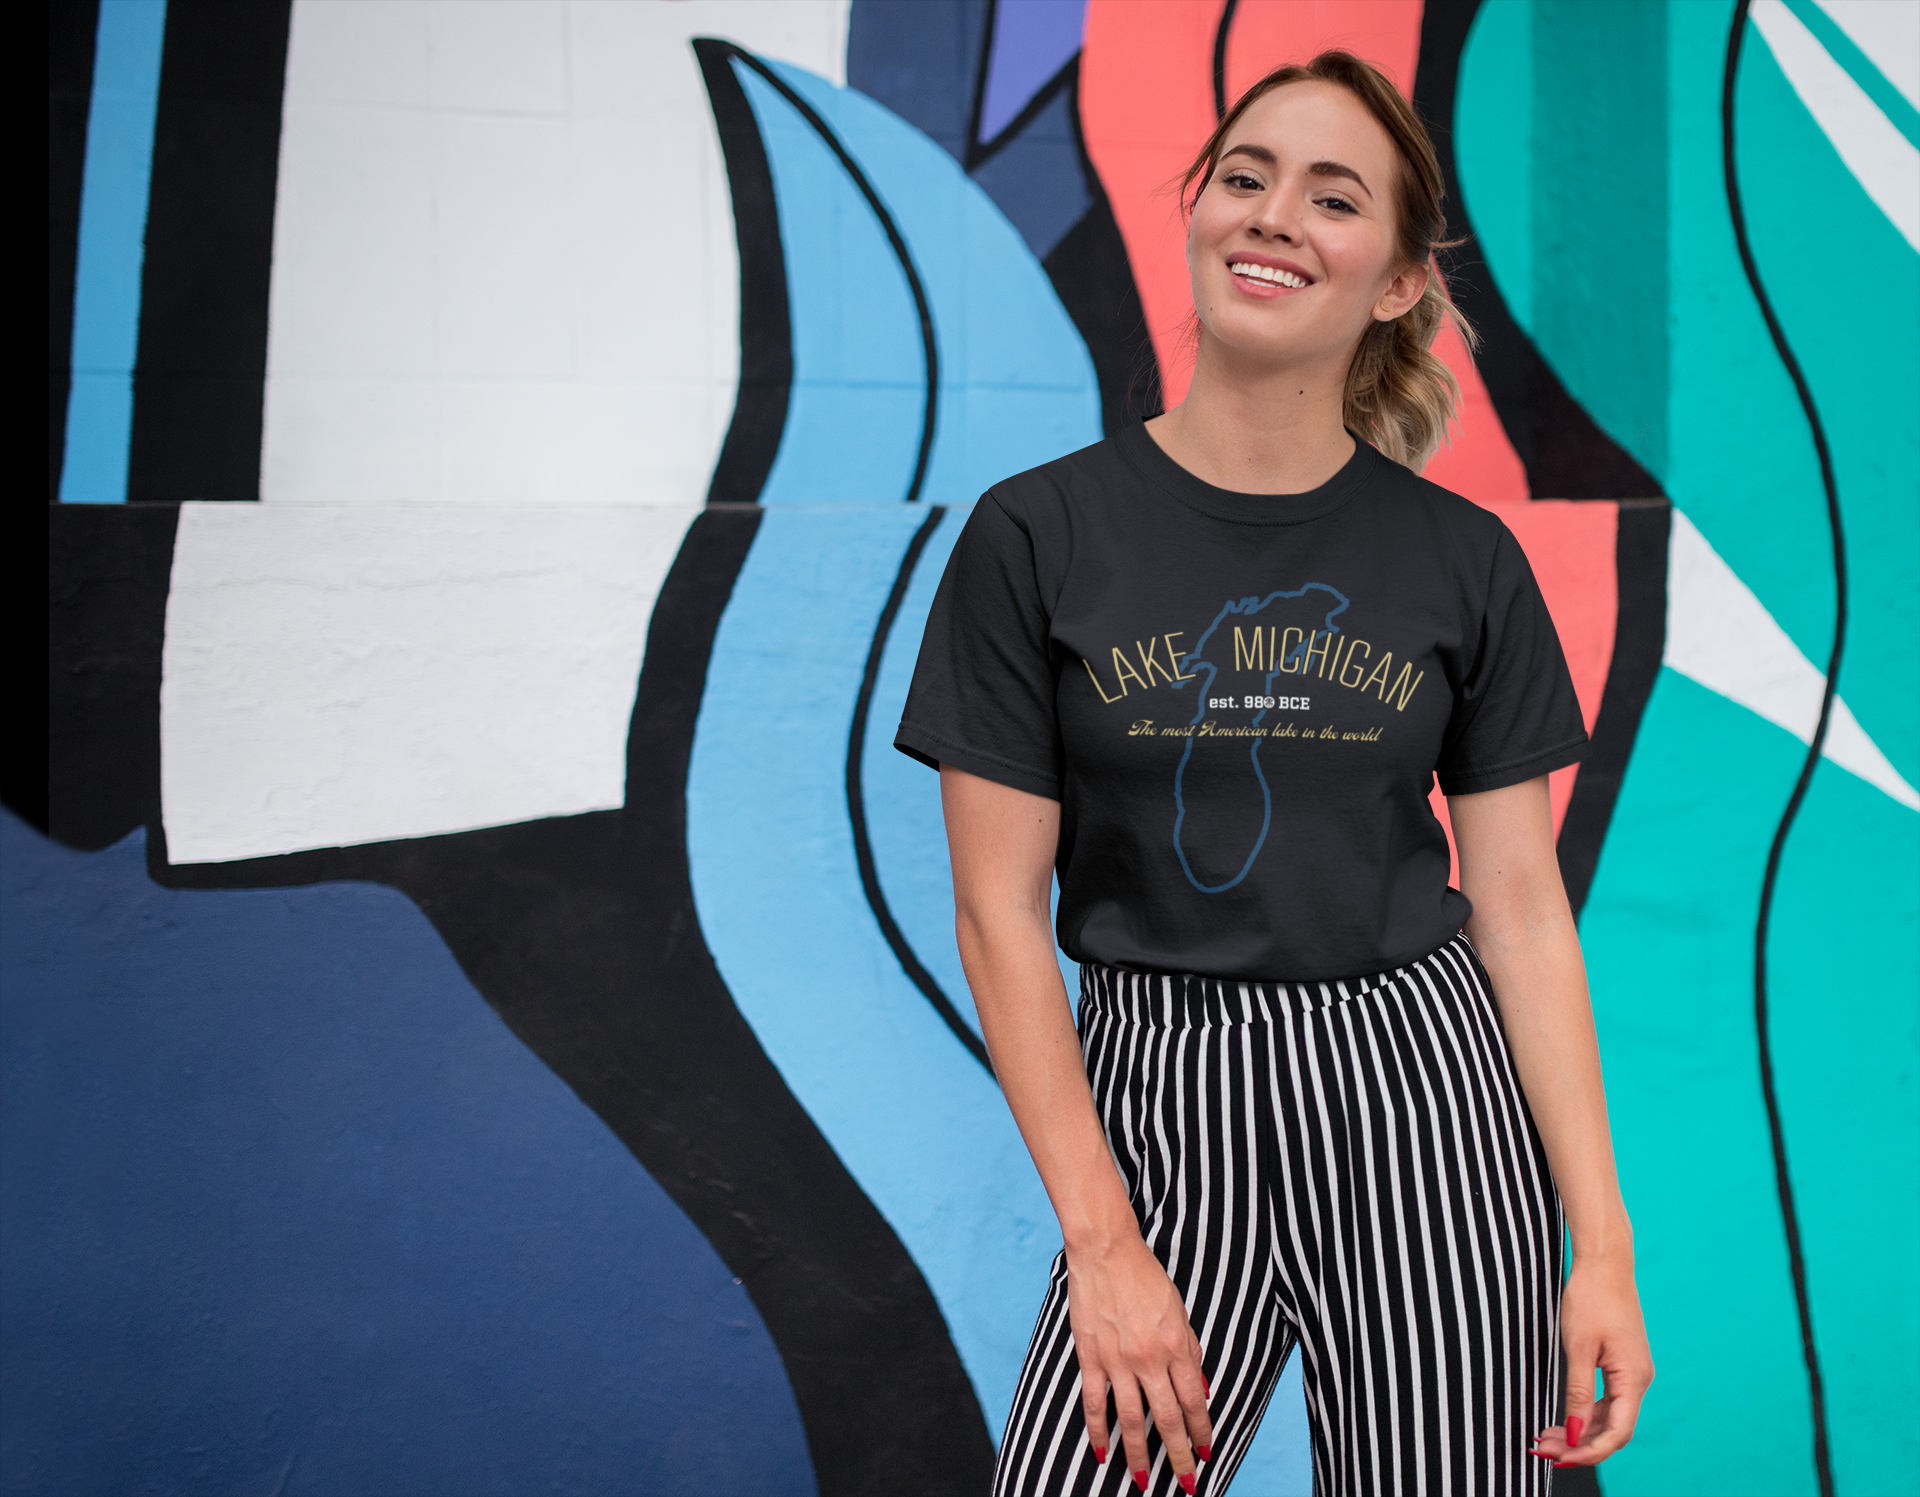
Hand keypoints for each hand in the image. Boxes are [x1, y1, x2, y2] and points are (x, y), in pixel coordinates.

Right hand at [1067, 1232, 1212, 1490]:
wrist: (1106, 1250)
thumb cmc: (1146, 1276)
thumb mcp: (1180, 1310)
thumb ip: (1190, 1351)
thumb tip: (1200, 1388)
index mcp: (1177, 1346)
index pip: (1194, 1401)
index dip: (1201, 1431)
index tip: (1205, 1452)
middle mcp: (1150, 1358)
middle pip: (1168, 1419)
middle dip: (1180, 1456)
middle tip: (1187, 1483)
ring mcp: (1118, 1360)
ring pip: (1131, 1420)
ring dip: (1139, 1456)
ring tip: (1143, 1482)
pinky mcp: (1090, 1357)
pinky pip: (1095, 1403)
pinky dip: (1098, 1431)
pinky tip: (1102, 1453)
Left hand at [1532, 1254, 1652, 1466]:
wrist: (1605, 1263)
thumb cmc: (1591, 1298)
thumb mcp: (1578, 1347)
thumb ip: (1579, 1392)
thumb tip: (1576, 1432)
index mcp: (1633, 1378)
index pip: (1616, 1432)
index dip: (1589, 1451)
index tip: (1558, 1457)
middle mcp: (1639, 1380)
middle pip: (1613, 1429)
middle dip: (1580, 1444)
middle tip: (1543, 1449)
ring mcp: (1632, 1372)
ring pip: (1610, 1416)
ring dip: (1581, 1430)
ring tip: (1546, 1437)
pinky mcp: (1623, 1364)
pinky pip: (1608, 1400)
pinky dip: (1587, 1412)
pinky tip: (1565, 1418)